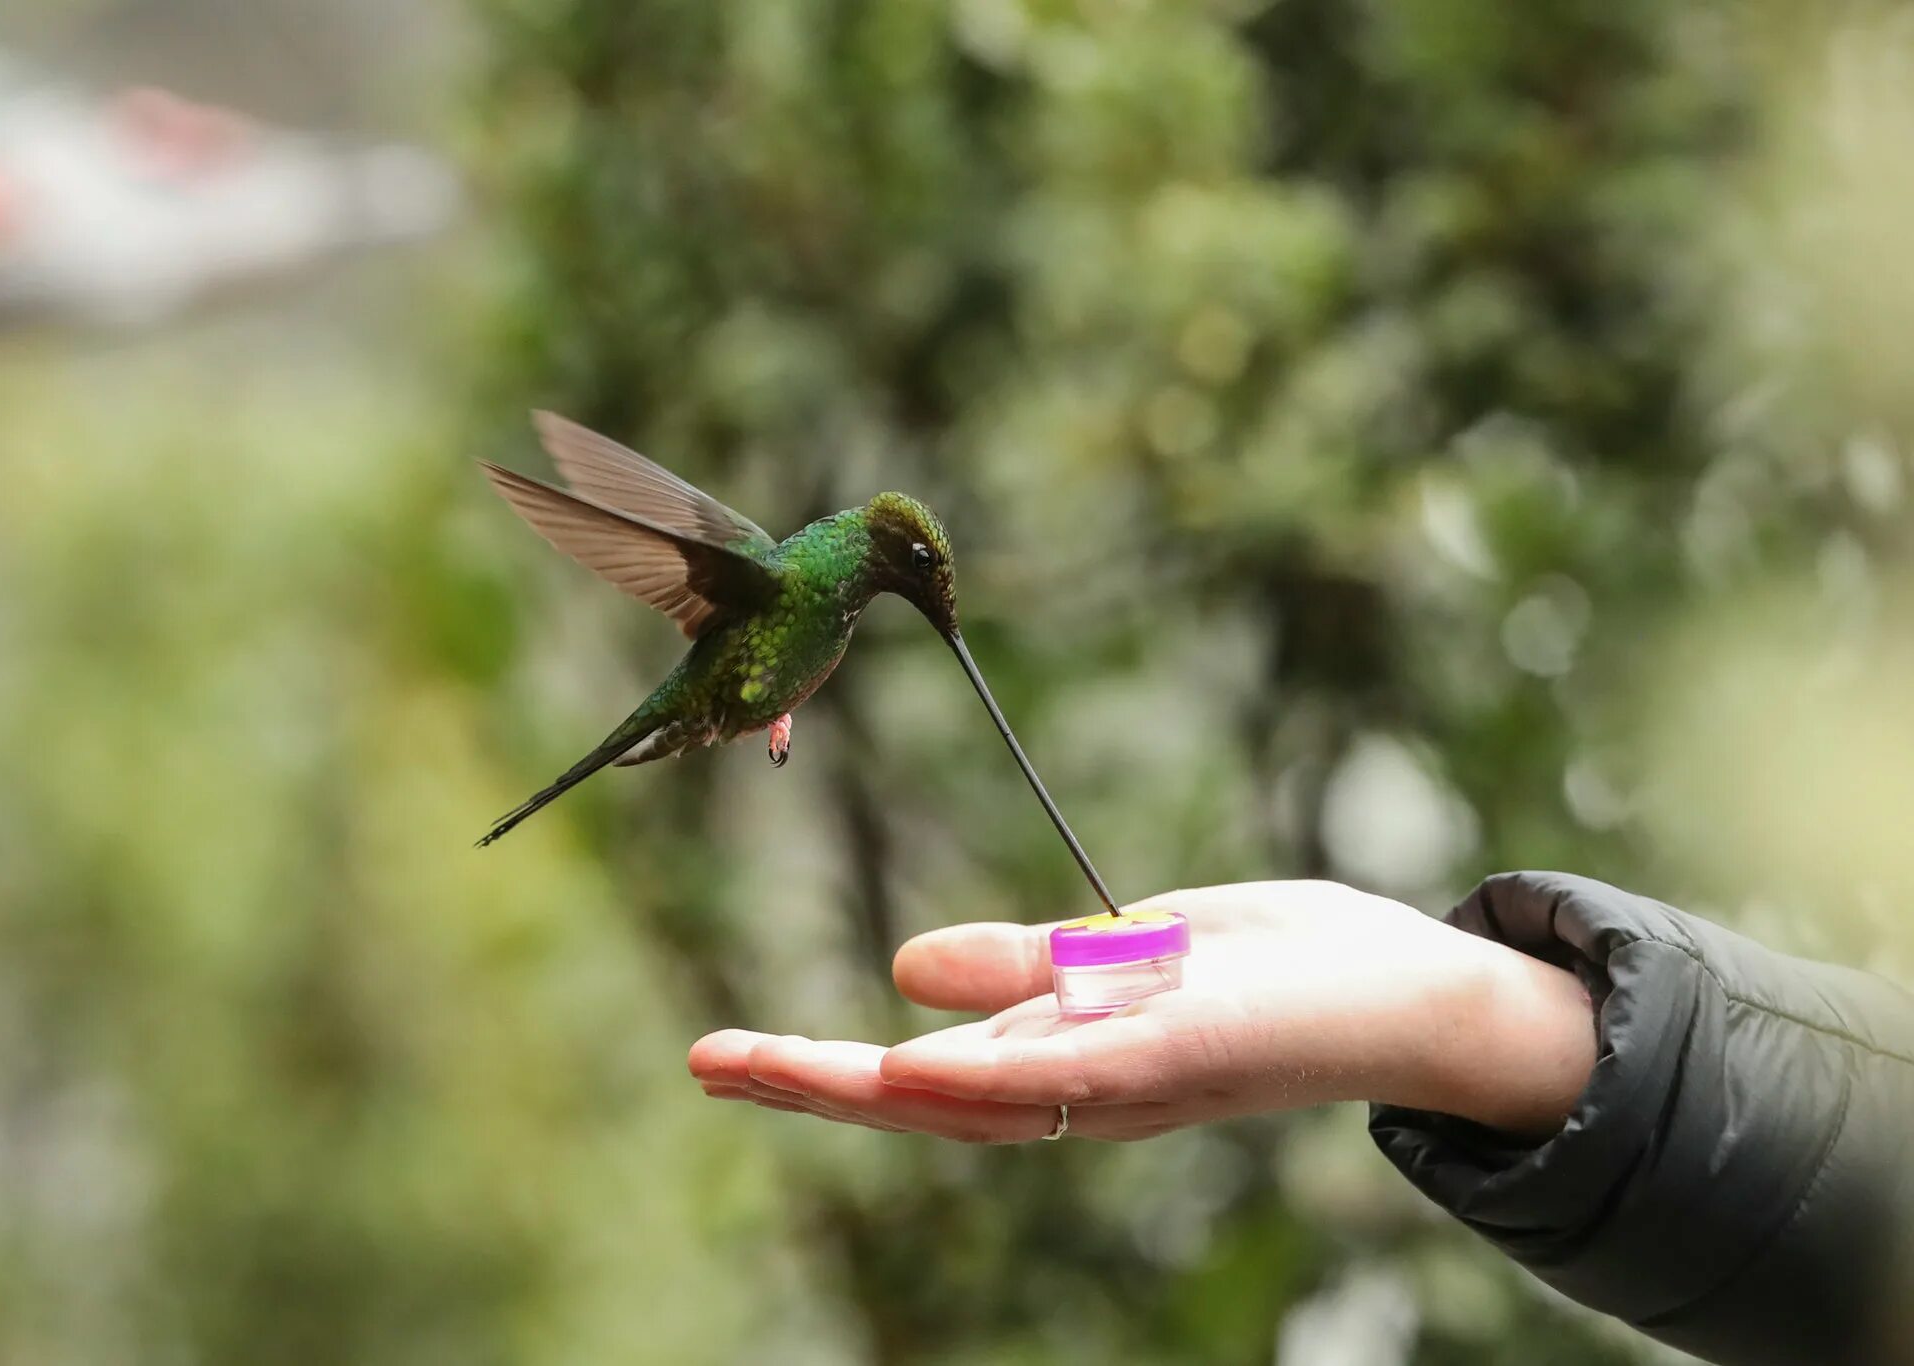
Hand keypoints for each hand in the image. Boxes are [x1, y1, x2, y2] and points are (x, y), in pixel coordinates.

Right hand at [689, 881, 1596, 1142]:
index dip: (819, 1070)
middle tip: (703, 1063)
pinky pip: (1069, 1079)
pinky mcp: (1180, 1057)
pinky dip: (985, 1078)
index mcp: (1064, 1061)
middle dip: (808, 1087)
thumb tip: (902, 967)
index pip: (920, 1074)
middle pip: (922, 1100)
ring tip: (762, 1067)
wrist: (1421, 996)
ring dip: (862, 1089)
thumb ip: (1029, 963)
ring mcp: (1126, 1082)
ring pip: (975, 1098)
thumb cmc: (1285, 971)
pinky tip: (908, 1067)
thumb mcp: (1135, 949)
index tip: (725, 1054)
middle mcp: (1081, 1090)